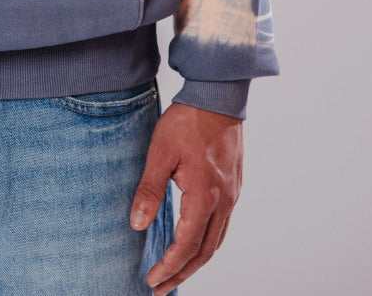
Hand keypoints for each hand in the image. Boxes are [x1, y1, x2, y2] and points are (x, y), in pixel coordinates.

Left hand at [129, 101, 242, 292]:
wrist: (218, 95)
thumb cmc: (188, 120)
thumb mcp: (160, 152)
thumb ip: (149, 190)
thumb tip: (137, 224)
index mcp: (204, 196)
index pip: (186, 245)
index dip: (169, 267)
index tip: (152, 280)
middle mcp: (223, 201)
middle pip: (204, 252)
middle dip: (182, 273)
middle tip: (161, 289)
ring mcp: (232, 195)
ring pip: (217, 241)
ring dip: (196, 261)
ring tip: (176, 274)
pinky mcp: (234, 186)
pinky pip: (223, 225)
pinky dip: (208, 242)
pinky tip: (195, 242)